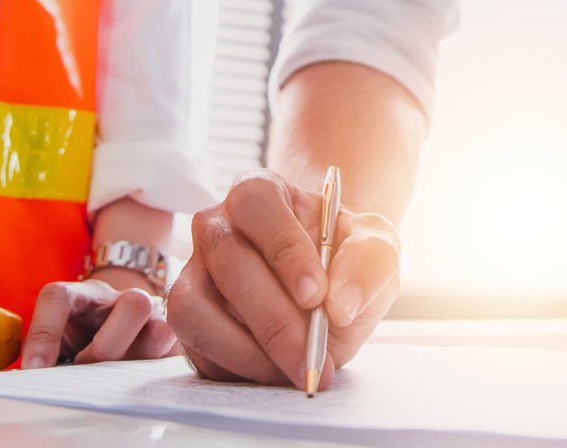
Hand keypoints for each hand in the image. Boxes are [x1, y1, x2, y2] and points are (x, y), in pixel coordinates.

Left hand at [20, 272, 176, 368]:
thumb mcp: (60, 342)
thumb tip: (32, 379)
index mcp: (83, 295)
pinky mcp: (174, 341)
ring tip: (114, 380)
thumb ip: (46, 356)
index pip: (59, 297)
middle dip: (108, 347)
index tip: (33, 369)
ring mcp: (155, 317)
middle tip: (87, 370)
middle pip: (134, 304)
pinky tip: (133, 386)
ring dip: (136, 361)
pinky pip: (174, 357)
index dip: (44, 333)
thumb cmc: (81, 341)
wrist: (117, 331)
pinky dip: (152, 376)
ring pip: (161, 330)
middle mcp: (122, 299)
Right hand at [166, 169, 400, 387]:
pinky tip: (276, 372)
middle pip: (227, 261)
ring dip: (245, 347)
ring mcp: (195, 273)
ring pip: (193, 306)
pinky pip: (194, 344)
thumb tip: (339, 303)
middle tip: (311, 353)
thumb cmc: (347, 260)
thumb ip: (368, 264)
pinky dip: (236, 365)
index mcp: (260, 194)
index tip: (316, 296)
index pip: (256, 204)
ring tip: (295, 368)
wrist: (331, 291)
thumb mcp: (378, 251)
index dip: (284, 250)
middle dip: (272, 317)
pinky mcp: (189, 318)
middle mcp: (217, 227)